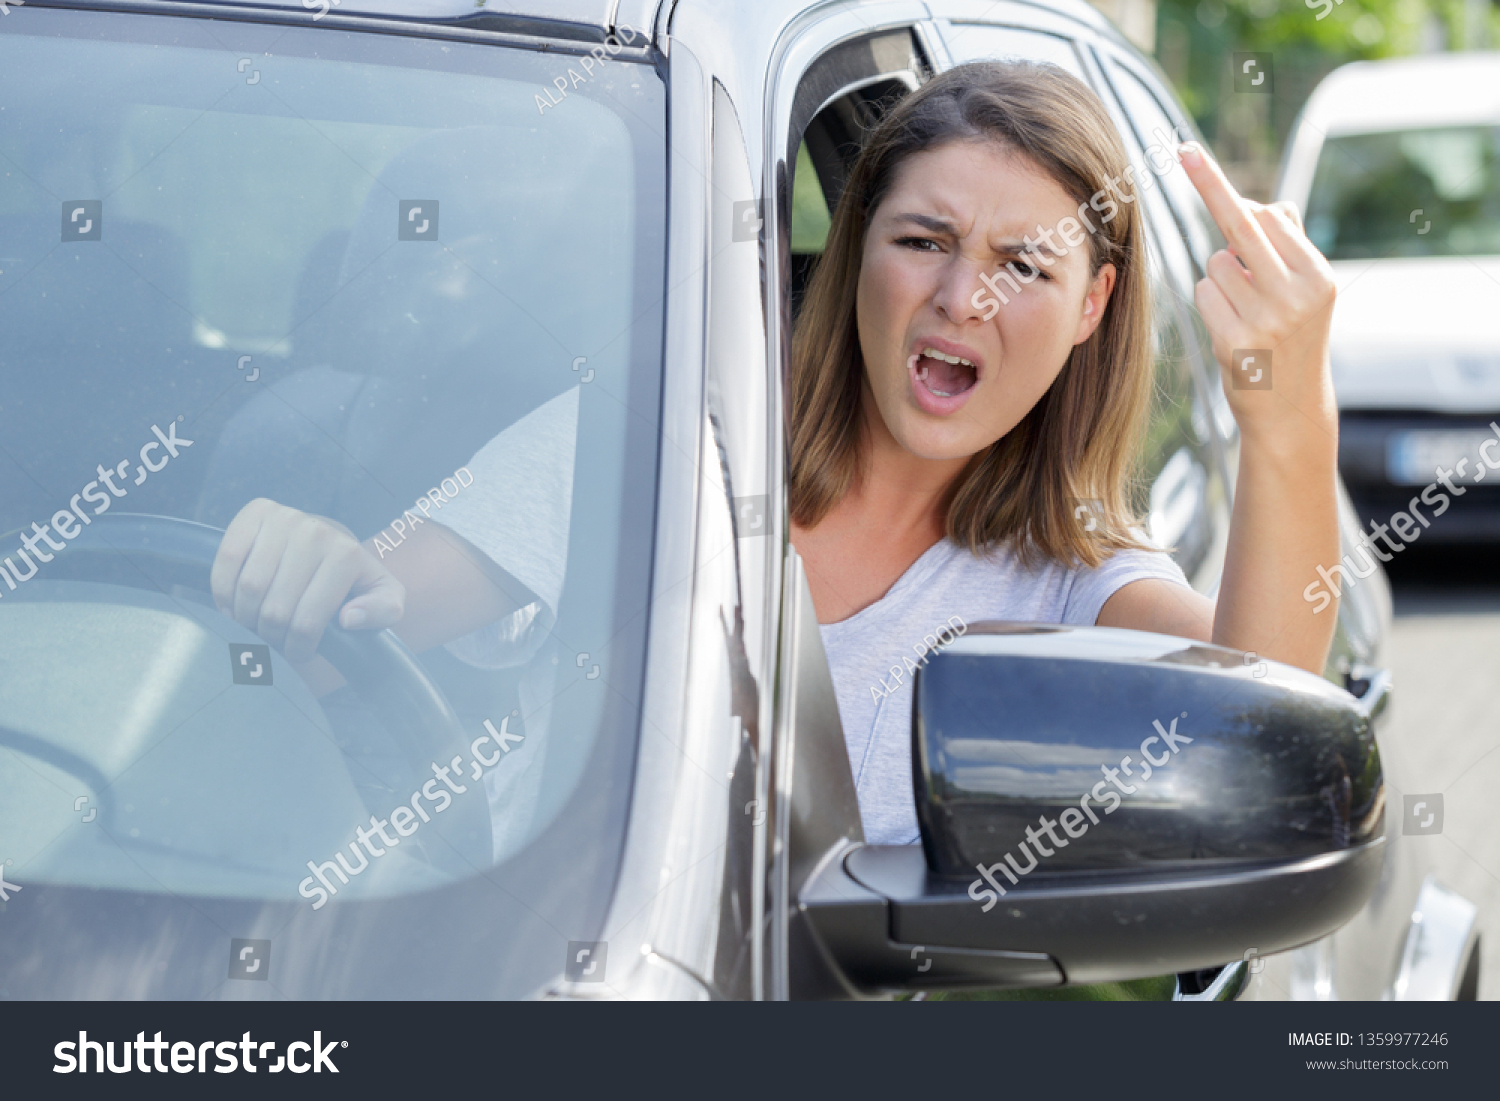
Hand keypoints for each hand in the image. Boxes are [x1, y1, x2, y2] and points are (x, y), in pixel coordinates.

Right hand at [211, 498, 403, 662]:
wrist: (328, 541)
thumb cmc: (351, 578)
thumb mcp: (382, 596)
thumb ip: (383, 611)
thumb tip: (349, 618)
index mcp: (347, 555)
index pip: (308, 622)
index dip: (298, 647)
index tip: (299, 651)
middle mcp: (316, 532)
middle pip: (275, 608)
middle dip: (271, 635)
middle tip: (273, 639)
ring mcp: (285, 518)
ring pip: (249, 587)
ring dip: (245, 617)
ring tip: (255, 623)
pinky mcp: (257, 512)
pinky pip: (227, 559)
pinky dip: (224, 590)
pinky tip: (235, 603)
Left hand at [1180, 142, 1337, 448]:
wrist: (1289, 410)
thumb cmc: (1292, 340)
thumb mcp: (1305, 294)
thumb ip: (1289, 248)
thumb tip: (1271, 205)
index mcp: (1317, 275)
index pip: (1268, 216)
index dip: (1226, 189)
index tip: (1191, 152)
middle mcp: (1297, 293)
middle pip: (1241, 223)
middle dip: (1210, 186)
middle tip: (1184, 150)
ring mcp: (1266, 319)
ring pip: (1216, 263)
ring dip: (1220, 277)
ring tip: (1245, 309)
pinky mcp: (1235, 342)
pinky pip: (1204, 292)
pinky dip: (1210, 302)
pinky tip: (1230, 327)